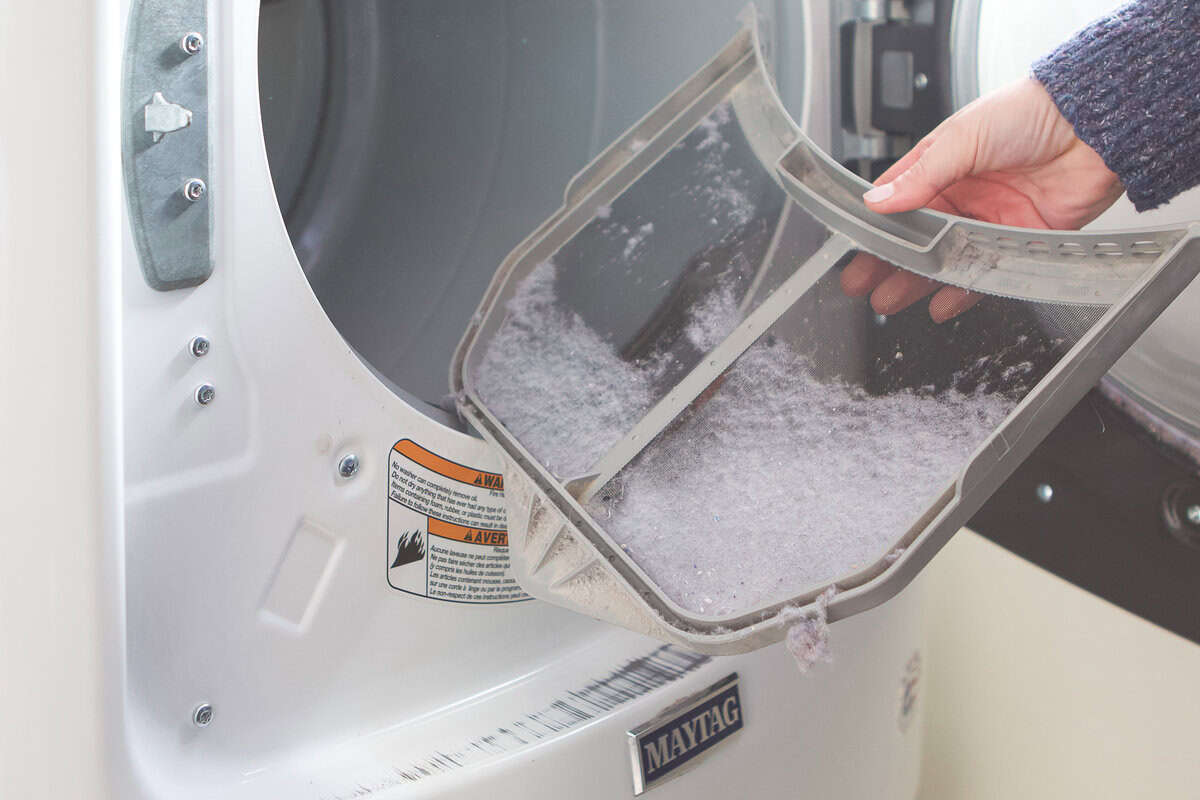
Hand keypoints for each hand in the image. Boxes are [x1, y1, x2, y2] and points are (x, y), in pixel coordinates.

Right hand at [840, 77, 1123, 321]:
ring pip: (945, 257)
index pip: (897, 200)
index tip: (852, 248)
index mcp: (941, 164)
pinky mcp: (1020, 237)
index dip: (873, 225)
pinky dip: (965, 291)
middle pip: (916, 237)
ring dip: (918, 281)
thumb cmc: (1032, 111)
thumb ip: (921, 175)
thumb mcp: (964, 137)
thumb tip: (878, 200)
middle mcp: (963, 194)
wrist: (1096, 124)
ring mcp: (990, 218)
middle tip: (862, 284)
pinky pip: (987, 270)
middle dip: (888, 262)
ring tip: (890, 300)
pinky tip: (943, 304)